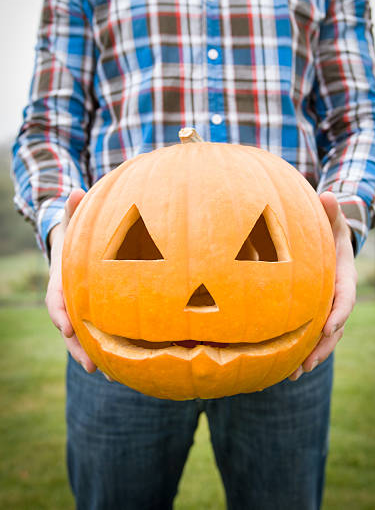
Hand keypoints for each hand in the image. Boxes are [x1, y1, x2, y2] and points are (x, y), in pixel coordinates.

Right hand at [45, 189, 96, 372]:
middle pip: (69, 329)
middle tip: (91, 364)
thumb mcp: (73, 222)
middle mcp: (68, 301)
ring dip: (95, 355)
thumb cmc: (76, 235)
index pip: (56, 300)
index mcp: (60, 281)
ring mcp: (81, 311)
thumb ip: (73, 209)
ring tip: (112, 374)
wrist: (76, 251)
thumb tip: (75, 190)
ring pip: (84, 338)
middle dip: (77, 347)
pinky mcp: (95, 316)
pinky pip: (99, 335)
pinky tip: (127, 366)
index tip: (66, 327)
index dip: (60, 313)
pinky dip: (110, 350)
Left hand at [289, 191, 356, 380]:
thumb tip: (328, 195)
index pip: (346, 297)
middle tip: (308, 362)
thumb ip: (330, 211)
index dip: (339, 313)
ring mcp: (328, 308)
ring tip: (295, 373)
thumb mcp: (331, 219)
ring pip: (324, 337)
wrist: (329, 242)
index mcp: (345, 277)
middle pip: (336, 326)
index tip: (329, 327)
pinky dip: (300, 350)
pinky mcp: (315, 313)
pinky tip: (282, 368)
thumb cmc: (328, 229)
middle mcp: (339, 297)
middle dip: (323, 345)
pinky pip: (310, 335)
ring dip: (311, 355)